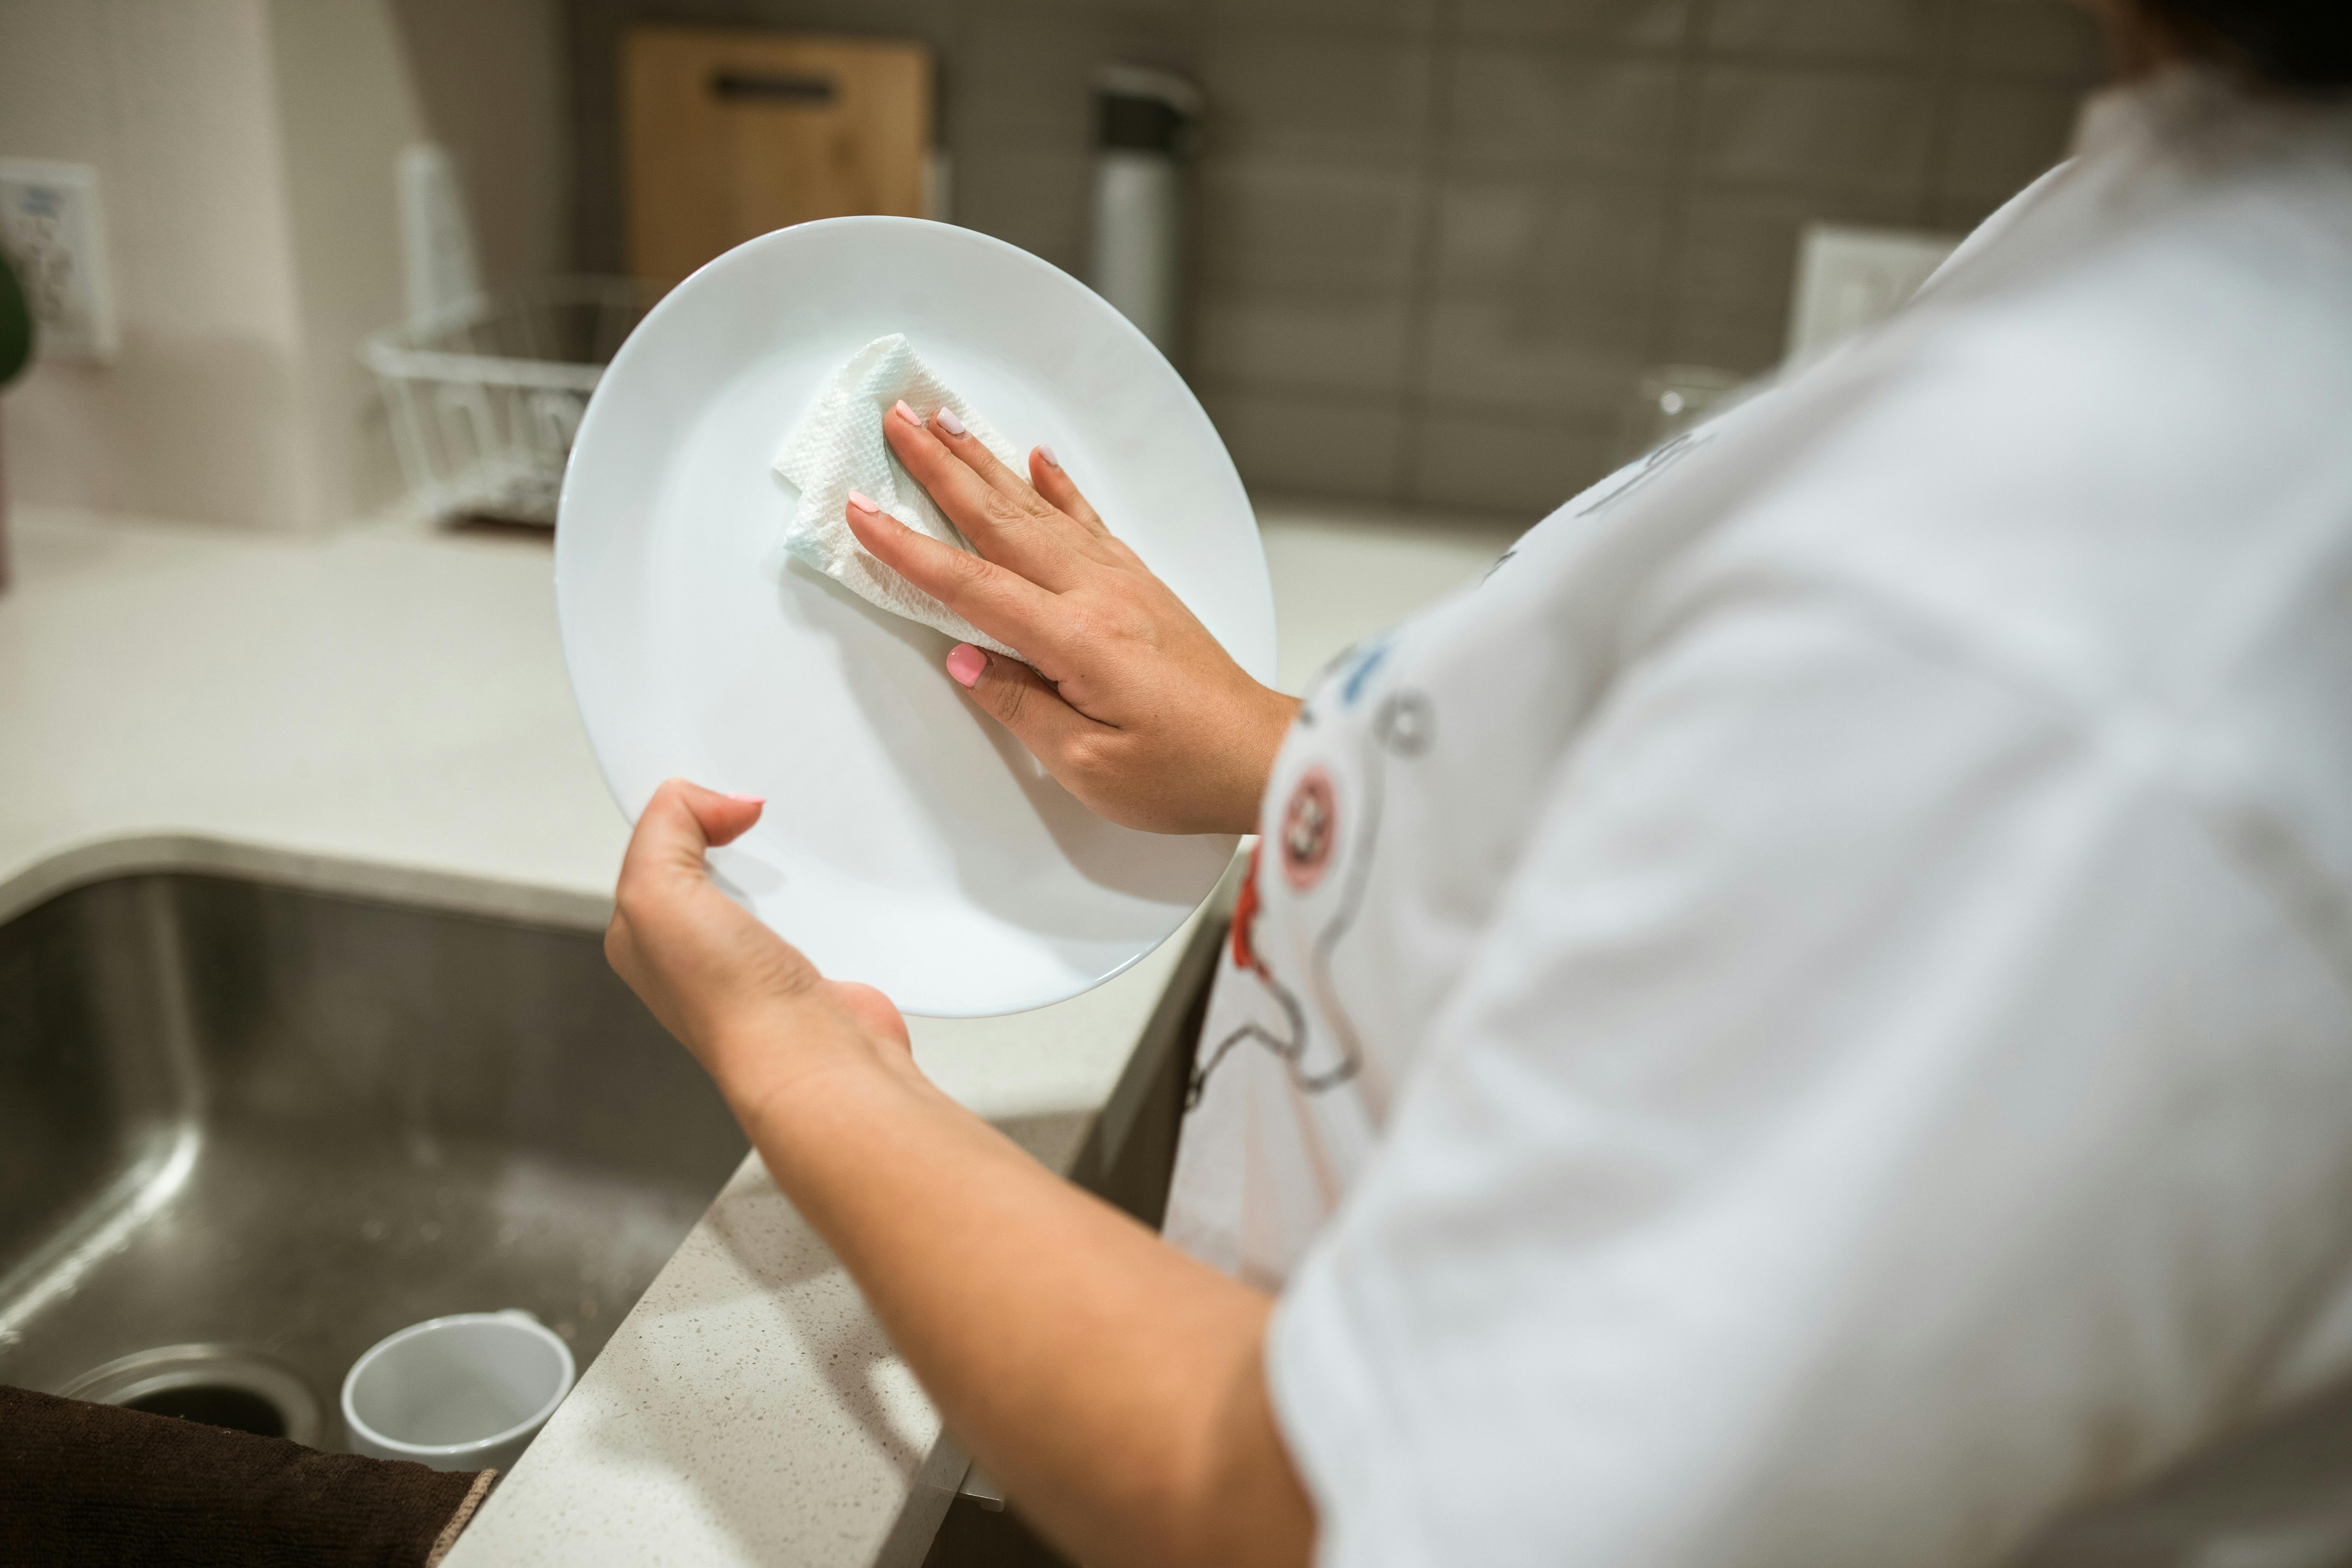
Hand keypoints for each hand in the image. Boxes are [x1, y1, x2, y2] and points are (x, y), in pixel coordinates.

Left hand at [604, 779, 910, 1114]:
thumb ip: (667, 826)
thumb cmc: (734, 1002)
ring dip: (780, 863)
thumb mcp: (656, 890)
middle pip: (708, 860)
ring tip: (786, 858)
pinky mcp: (807, 967)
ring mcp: (754, 962)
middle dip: (731, 832)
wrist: (816, 1060)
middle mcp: (694, 954)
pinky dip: (819, 891)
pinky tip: (820, 892)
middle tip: (750, 822)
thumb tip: (721, 803)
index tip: (716, 801)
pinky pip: (809, 908)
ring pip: (761, 882)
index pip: (653, 847)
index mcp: (642, 937)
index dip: (682, 812)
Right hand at [845, 401, 1297, 835]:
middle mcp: (1099, 595)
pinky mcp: (1143, 586)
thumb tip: (965, 658)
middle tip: (896, 420)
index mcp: (1077, 640)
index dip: (909, 549)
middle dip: (941, 468)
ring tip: (946, 421)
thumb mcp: (1088, 765)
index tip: (862, 510)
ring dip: (989, 464)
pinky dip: (1060, 487)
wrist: (1265, 757)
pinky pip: (1090, 522)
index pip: (972, 585)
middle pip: (1001, 521)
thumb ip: (1021, 707)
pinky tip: (1039, 459)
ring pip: (1040, 509)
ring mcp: (1124, 582)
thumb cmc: (1184, 772)